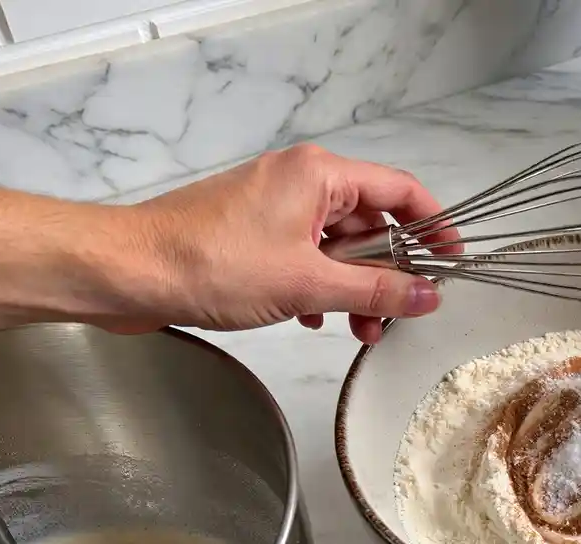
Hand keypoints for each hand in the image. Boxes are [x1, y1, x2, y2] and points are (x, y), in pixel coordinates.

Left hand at [126, 144, 461, 343]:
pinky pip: (307, 255)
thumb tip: (427, 296)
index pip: (402, 191)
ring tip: (357, 331)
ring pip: (339, 245)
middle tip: (396, 314)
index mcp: (320, 174)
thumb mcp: (308, 284)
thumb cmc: (210, 265)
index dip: (434, 228)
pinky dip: (319, 287)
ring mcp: (275, 206)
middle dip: (388, 273)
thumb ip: (376, 291)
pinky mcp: (253, 232)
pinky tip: (313, 321)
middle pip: (372, 222)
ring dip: (353, 288)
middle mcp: (301, 181)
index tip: (452, 263)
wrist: (128, 273)